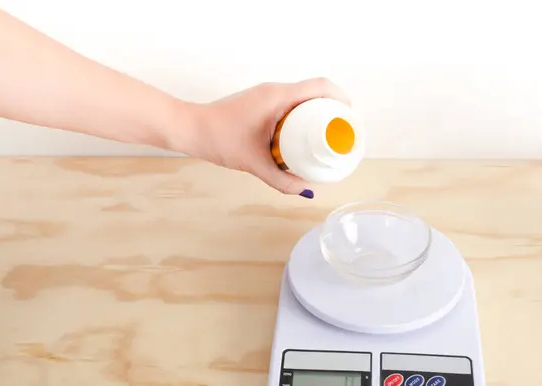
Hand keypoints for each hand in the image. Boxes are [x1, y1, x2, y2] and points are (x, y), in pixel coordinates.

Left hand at [186, 78, 350, 197]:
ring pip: (301, 98)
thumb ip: (280, 180)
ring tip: (325, 136)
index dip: (342, 99)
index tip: (351, 117)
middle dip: (332, 109)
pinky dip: (300, 116)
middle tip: (341, 131)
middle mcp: (274, 90)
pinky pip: (288, 104)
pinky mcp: (259, 102)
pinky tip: (301, 136)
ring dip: (315, 112)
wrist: (190, 128)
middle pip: (315, 91)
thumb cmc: (218, 139)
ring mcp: (266, 94)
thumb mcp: (254, 163)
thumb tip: (304, 191)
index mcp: (278, 96)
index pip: (321, 87)